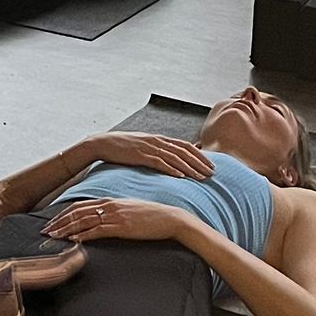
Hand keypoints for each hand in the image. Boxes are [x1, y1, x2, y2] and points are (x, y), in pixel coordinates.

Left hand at [47, 197, 192, 245]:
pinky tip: (73, 241)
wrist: (170, 219)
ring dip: (66, 230)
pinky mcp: (121, 227)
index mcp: (109, 200)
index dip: (63, 214)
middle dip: (59, 222)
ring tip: (53, 237)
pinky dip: (83, 236)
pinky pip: (97, 231)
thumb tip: (100, 219)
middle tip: (45, 231)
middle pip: (77, 212)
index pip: (79, 206)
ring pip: (83, 221)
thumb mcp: (129, 209)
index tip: (52, 222)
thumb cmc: (151, 216)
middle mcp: (109, 206)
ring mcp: (114, 216)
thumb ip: (113, 212)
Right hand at [85, 133, 213, 181]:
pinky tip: (181, 176)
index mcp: (159, 138)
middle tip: (212, 173)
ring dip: (190, 168)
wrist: (102, 143)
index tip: (212, 164)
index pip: (185, 146)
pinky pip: (159, 162)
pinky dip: (171, 169)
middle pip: (184, 151)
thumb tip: (172, 157)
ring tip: (201, 177)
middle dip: (200, 163)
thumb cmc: (122, 147)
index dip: (200, 155)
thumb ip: (158, 150)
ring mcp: (148, 147)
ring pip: (175, 157)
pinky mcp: (139, 155)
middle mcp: (157, 141)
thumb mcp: (143, 145)